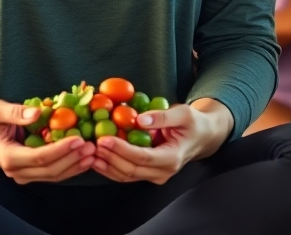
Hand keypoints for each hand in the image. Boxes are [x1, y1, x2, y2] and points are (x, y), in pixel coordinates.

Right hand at [0, 98, 95, 183]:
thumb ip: (17, 112)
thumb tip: (38, 113)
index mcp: (9, 156)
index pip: (40, 157)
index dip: (61, 150)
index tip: (78, 139)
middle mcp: (16, 171)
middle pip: (50, 170)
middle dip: (72, 159)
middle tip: (90, 146)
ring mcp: (23, 174)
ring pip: (53, 176)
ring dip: (74, 166)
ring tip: (91, 153)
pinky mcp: (30, 173)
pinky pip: (51, 173)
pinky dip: (68, 167)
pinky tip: (82, 159)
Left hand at [92, 100, 231, 184]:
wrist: (200, 136)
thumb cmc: (192, 123)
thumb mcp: (183, 114)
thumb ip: (162, 116)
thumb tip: (140, 119)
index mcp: (171, 158)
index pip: (142, 158)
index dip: (121, 149)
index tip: (104, 138)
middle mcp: (162, 172)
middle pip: (131, 170)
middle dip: (110, 157)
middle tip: (93, 143)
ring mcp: (155, 175)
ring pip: (126, 176)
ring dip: (107, 166)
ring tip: (90, 152)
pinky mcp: (148, 173)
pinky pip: (127, 174)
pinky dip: (110, 167)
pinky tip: (98, 158)